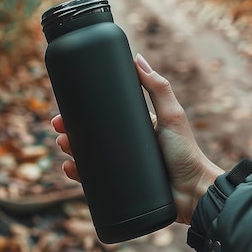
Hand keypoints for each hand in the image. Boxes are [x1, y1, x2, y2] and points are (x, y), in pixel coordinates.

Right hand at [51, 53, 223, 224]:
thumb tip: (137, 58)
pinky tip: (69, 170)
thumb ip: (158, 88)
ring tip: (63, 147)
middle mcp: (127, 147)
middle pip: (92, 137)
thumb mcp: (171, 115)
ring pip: (89, 158)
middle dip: (71, 133)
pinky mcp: (121, 189)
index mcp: (136, 128)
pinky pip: (94, 182)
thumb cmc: (186, 153)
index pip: (104, 117)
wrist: (193, 193)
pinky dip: (79, 176)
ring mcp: (123, 168)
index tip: (66, 109)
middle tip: (58, 130)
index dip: (83, 114)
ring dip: (71, 151)